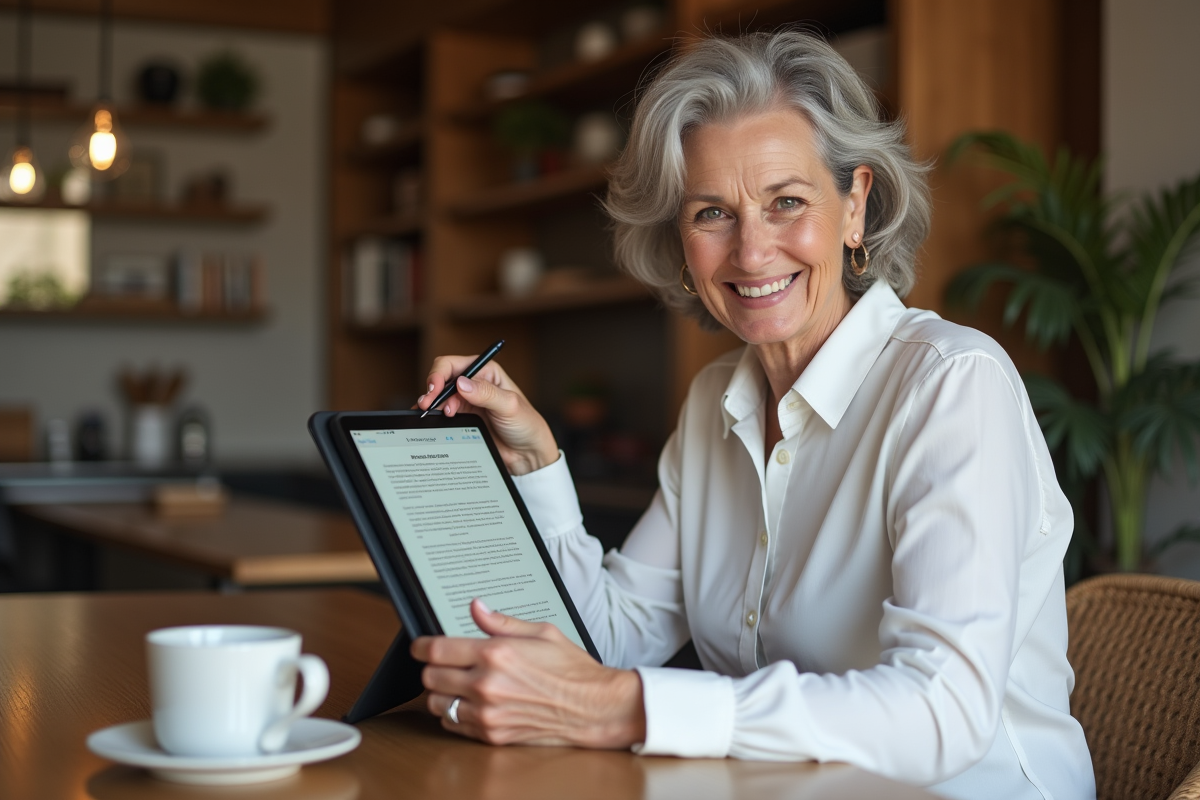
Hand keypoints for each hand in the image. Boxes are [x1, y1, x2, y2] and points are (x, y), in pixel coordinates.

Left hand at [411, 599, 645, 748]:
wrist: (594, 708)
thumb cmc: (572, 669)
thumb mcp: (541, 632)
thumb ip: (501, 621)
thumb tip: (475, 607)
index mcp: (496, 653)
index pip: (436, 650)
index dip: (421, 646)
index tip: (420, 646)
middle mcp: (487, 684)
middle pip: (430, 677)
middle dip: (432, 668)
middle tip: (444, 663)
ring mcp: (488, 713)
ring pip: (437, 703)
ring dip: (442, 693)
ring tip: (458, 685)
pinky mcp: (492, 734)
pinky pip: (454, 725)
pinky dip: (455, 714)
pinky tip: (470, 704)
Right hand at [416, 356, 558, 475]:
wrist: (527, 454)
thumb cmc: (526, 425)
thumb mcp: (510, 406)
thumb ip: (486, 393)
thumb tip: (461, 383)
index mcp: (486, 372)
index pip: (453, 365)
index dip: (438, 374)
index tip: (434, 390)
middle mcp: (474, 383)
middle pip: (442, 379)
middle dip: (432, 391)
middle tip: (427, 405)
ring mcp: (467, 401)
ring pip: (439, 397)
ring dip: (433, 405)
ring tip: (433, 415)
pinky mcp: (462, 418)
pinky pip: (441, 413)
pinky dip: (434, 416)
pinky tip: (432, 421)